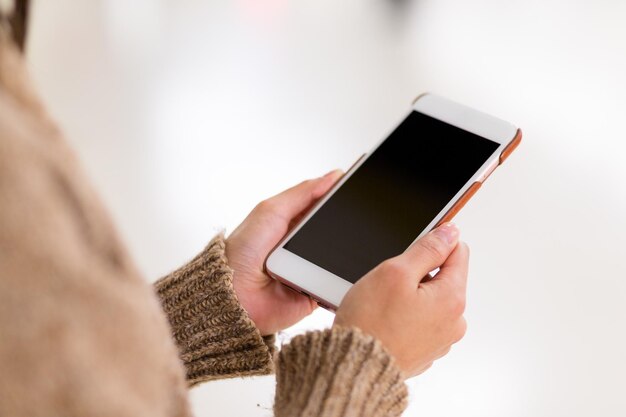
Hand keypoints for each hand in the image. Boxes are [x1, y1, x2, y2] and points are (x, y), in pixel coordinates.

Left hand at [226, 170, 342, 335]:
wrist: (234, 295)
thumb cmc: (242, 252)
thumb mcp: (271, 211)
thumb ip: (302, 193)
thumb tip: (333, 176)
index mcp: (291, 222)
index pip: (323, 204)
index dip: (339, 196)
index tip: (357, 186)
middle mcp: (302, 244)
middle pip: (336, 229)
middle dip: (346, 224)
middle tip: (355, 217)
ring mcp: (310, 268)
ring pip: (341, 255)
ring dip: (344, 251)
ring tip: (346, 244)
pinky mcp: (316, 291)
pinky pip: (338, 282)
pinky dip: (342, 276)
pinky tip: (344, 269)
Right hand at [334, 223, 468, 376]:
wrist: (354, 368)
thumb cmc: (370, 323)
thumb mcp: (396, 271)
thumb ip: (428, 249)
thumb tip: (450, 232)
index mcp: (452, 298)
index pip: (457, 252)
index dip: (433, 244)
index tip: (411, 251)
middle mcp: (454, 322)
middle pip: (443, 278)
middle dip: (418, 274)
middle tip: (389, 284)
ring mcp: (440, 339)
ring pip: (430, 300)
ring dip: (410, 296)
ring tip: (385, 307)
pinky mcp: (425, 351)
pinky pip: (420, 322)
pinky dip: (405, 317)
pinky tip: (386, 322)